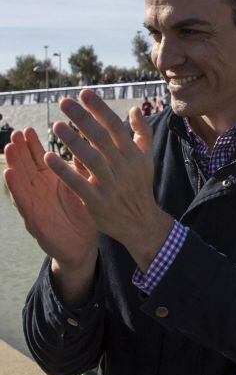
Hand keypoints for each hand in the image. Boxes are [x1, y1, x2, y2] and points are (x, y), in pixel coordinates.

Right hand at [4, 128, 96, 270]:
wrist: (83, 246)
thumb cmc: (83, 213)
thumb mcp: (83, 187)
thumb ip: (81, 168)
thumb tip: (88, 143)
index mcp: (52, 182)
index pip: (40, 160)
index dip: (33, 146)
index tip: (29, 129)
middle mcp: (40, 192)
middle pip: (27, 168)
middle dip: (20, 151)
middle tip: (16, 133)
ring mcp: (36, 206)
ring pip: (21, 182)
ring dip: (14, 165)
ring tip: (9, 148)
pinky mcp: (35, 221)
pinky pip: (23, 204)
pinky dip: (16, 189)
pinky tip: (10, 175)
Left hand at [46, 90, 172, 271]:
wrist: (141, 222)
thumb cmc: (139, 185)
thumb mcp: (146, 158)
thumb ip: (142, 133)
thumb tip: (135, 109)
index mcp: (134, 154)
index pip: (115, 126)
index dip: (99, 109)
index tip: (84, 93)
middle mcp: (123, 167)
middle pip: (102, 139)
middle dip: (83, 119)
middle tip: (65, 102)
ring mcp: (110, 185)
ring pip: (91, 160)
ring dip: (73, 142)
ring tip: (56, 125)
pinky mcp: (97, 202)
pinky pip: (79, 184)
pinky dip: (65, 171)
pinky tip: (50, 157)